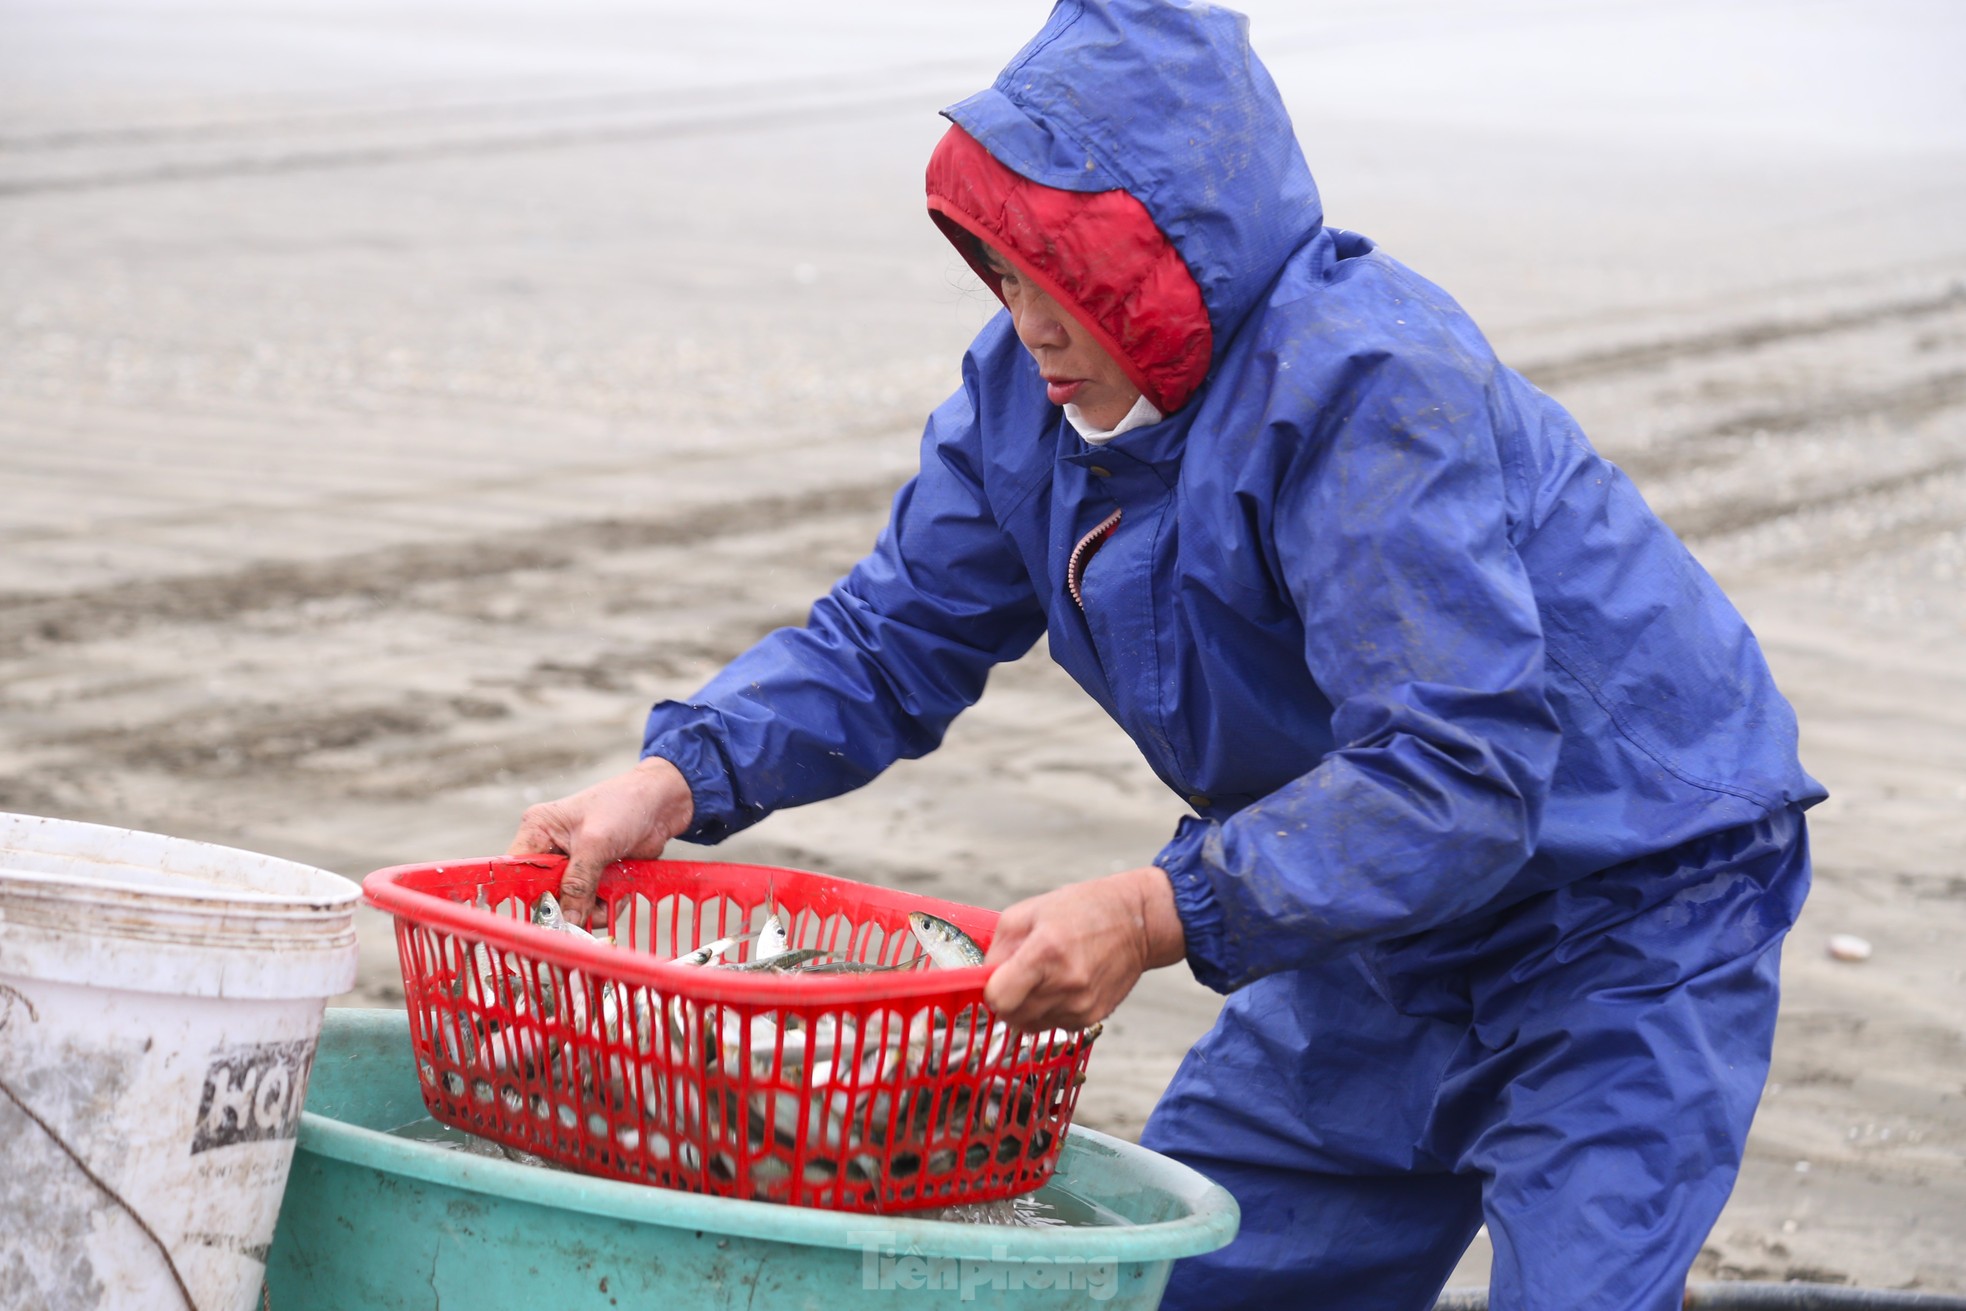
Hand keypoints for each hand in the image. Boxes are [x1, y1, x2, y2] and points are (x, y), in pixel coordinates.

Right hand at [506, 757, 694, 921]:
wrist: (663, 804)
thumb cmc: (625, 806)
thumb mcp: (597, 842)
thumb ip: (579, 881)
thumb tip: (567, 920)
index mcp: (538, 830)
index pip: (518, 871)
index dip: (528, 897)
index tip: (544, 918)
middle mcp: (550, 849)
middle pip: (544, 894)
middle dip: (567, 907)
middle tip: (586, 914)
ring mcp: (572, 864)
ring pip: (569, 904)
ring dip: (592, 909)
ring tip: (612, 897)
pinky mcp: (592, 875)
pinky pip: (590, 904)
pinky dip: (606, 904)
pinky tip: (621, 893)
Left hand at [982, 866, 1186, 1029]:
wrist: (1136, 923)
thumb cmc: (1082, 910)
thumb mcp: (1029, 912)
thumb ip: (998, 948)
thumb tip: (984, 980)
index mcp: (1044, 953)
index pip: (999, 999)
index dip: (991, 991)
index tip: (996, 979)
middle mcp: (1065, 984)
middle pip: (1012, 1017)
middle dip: (1007, 1000)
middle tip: (1019, 977)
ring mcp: (1081, 1005)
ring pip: (1031, 1026)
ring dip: (1028, 1008)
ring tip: (1044, 978)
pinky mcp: (1093, 1017)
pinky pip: (1055, 1026)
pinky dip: (1050, 1011)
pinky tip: (1063, 986)